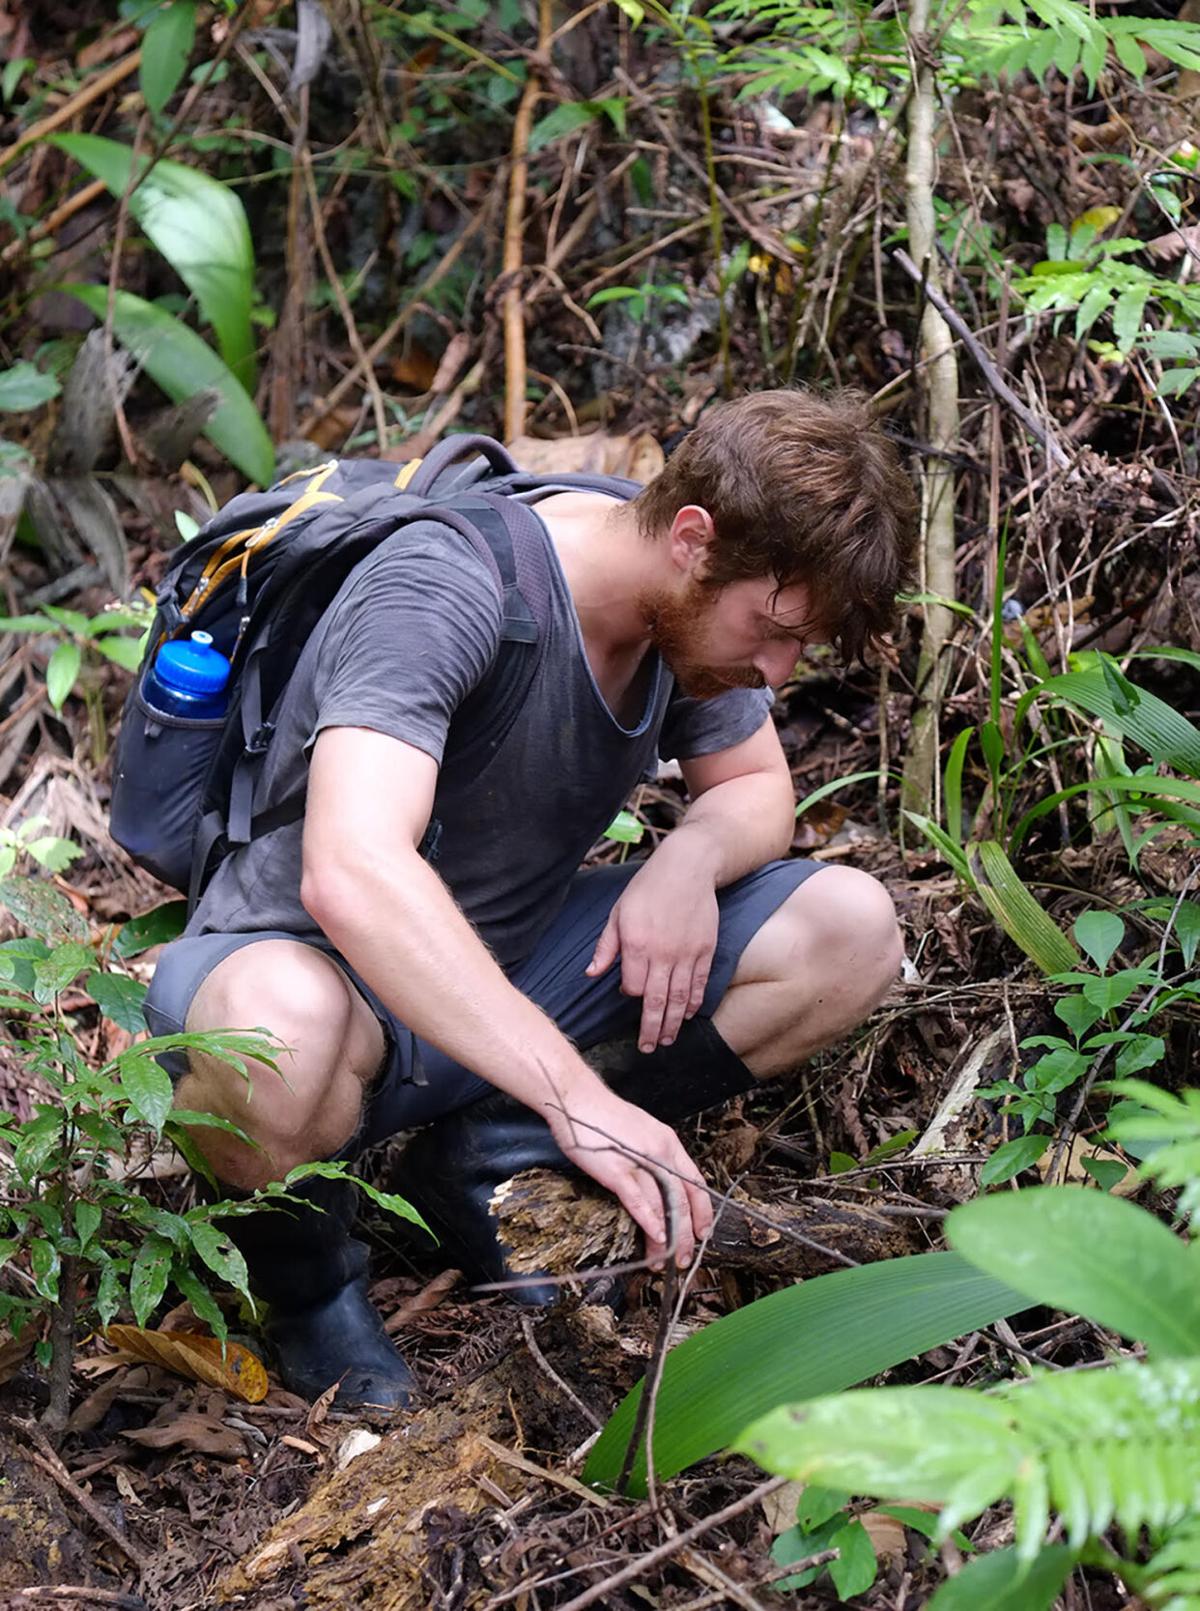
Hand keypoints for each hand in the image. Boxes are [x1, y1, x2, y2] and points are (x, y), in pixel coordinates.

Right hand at [547, 1085, 712, 1267]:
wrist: (577, 1098)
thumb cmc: (603, 1116)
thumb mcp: (640, 1132)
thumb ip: (652, 1155)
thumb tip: (659, 1181)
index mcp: (668, 1143)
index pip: (695, 1182)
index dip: (702, 1211)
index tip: (702, 1233)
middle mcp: (660, 1152)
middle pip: (683, 1199)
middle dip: (687, 1234)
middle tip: (685, 1258)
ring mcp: (639, 1161)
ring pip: (663, 1204)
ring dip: (667, 1236)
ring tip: (665, 1259)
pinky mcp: (616, 1170)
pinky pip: (638, 1199)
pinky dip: (649, 1220)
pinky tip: (655, 1235)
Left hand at [586, 841, 719, 1052]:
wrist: (688, 867)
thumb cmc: (647, 888)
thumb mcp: (618, 912)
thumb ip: (606, 946)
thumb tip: (591, 974)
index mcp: (637, 944)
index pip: (633, 986)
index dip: (630, 994)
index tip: (630, 994)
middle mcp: (663, 953)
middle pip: (657, 1001)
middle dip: (652, 1029)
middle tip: (648, 1048)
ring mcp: (687, 954)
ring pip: (680, 999)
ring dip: (674, 1023)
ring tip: (668, 1040)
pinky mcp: (706, 950)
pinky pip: (700, 984)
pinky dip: (694, 1002)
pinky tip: (688, 1015)